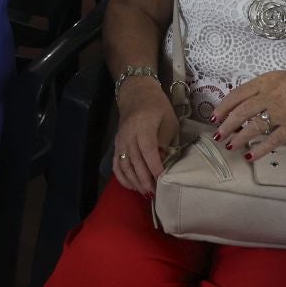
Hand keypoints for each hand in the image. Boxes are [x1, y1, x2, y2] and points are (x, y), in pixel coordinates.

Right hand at [111, 78, 179, 193]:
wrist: (136, 93)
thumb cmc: (157, 106)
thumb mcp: (169, 120)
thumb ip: (167, 141)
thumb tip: (164, 161)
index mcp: (143, 127)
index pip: (148, 151)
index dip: (154, 167)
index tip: (162, 180)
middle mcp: (129, 135)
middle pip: (135, 161)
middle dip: (145, 179)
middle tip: (155, 193)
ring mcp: (120, 141)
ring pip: (124, 165)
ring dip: (134, 181)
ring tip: (145, 193)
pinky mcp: (116, 145)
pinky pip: (116, 164)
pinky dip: (122, 177)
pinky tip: (131, 186)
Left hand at [214, 71, 285, 161]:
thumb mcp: (277, 79)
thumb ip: (258, 90)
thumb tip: (236, 105)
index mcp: (265, 81)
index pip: (238, 94)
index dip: (223, 107)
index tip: (214, 117)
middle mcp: (272, 95)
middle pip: (242, 111)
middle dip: (227, 124)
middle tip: (217, 134)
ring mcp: (283, 112)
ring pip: (255, 126)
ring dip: (239, 137)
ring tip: (229, 145)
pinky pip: (273, 140)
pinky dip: (260, 149)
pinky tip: (249, 156)